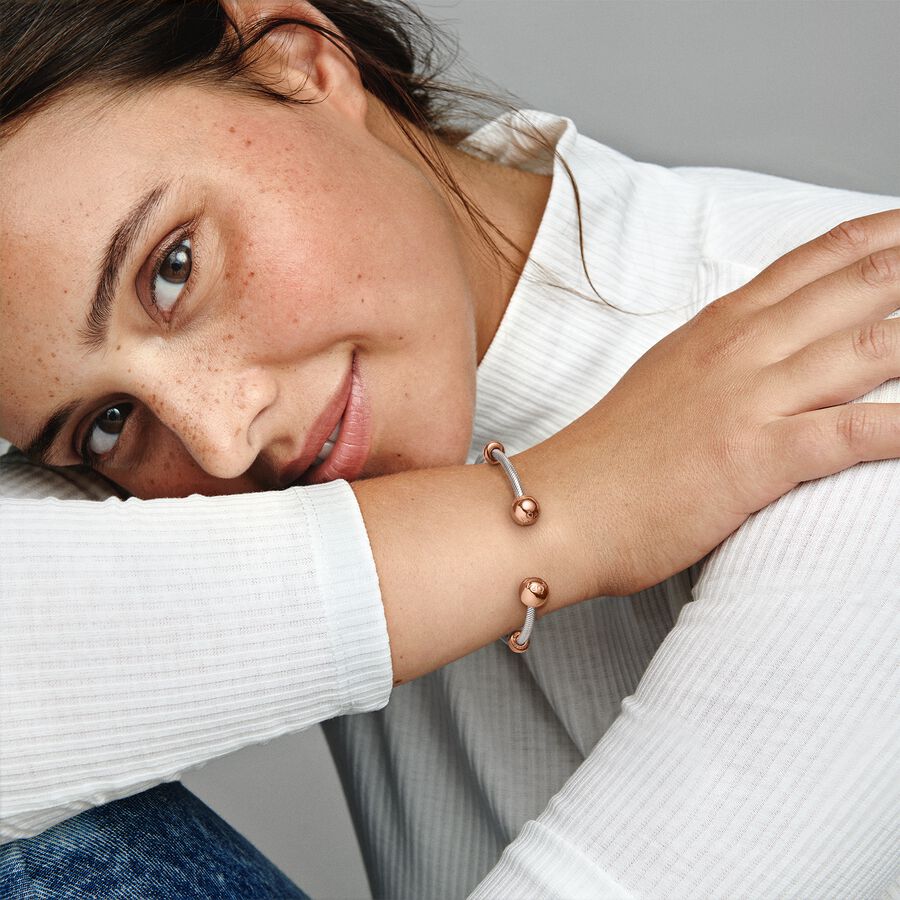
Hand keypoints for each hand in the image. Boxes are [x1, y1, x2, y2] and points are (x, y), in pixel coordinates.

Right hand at [518, 209, 899, 598]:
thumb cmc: (609, 458)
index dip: (885, 234)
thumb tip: (763, 355)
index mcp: (719, 328)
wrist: (559, 505)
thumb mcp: (665, 384)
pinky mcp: (755, 455)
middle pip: (860, 287)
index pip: (818, 260)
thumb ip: (719, 359)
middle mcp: (741, 348)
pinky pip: (857, 430)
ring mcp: (749, 397)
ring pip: (873, 346)